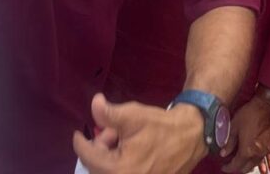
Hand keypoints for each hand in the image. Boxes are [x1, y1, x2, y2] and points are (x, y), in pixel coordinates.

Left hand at [74, 93, 206, 173]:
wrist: (191, 136)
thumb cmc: (160, 126)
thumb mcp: (132, 115)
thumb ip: (107, 113)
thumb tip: (93, 104)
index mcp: (119, 170)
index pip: (88, 157)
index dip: (80, 143)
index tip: (78, 134)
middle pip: (98, 168)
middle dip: (101, 148)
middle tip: (111, 132)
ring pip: (111, 171)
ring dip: (110, 156)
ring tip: (123, 139)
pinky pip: (124, 173)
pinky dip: (121, 163)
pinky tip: (130, 150)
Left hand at [220, 95, 269, 171]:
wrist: (267, 106)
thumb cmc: (250, 114)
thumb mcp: (234, 126)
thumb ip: (229, 142)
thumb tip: (223, 153)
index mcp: (247, 151)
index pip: (236, 166)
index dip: (228, 168)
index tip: (223, 167)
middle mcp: (257, 154)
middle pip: (246, 168)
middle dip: (237, 168)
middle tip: (230, 164)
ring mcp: (265, 151)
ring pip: (254, 165)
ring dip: (246, 165)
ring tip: (239, 159)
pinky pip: (261, 159)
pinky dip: (254, 160)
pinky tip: (250, 154)